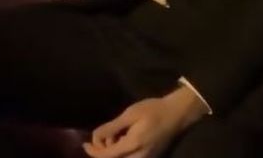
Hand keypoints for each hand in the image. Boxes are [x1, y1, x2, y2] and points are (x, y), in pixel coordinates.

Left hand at [83, 87, 207, 157]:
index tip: (84, 143)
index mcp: (133, 145)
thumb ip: (112, 127)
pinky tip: (124, 141)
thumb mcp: (131, 113)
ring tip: (115, 138)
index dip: (92, 151)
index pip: (106, 156)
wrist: (178, 112)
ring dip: (113, 154)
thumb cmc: (154, 109)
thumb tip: (95, 138)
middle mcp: (138, 157)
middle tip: (103, 137)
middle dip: (103, 152)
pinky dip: (122, 154)